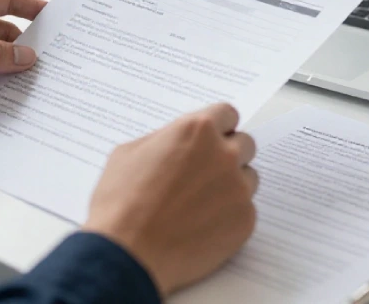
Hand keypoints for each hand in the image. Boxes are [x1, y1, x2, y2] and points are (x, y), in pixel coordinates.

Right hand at [82, 103, 258, 295]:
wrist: (128, 254)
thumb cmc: (121, 203)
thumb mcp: (130, 153)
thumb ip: (164, 139)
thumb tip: (176, 142)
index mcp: (197, 131)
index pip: (227, 114)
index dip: (218, 127)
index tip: (212, 139)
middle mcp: (224, 155)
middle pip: (244, 144)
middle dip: (227, 154)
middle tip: (205, 173)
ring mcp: (238, 189)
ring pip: (248, 178)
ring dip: (231, 184)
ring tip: (200, 204)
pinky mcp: (245, 220)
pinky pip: (245, 210)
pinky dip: (228, 216)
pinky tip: (202, 226)